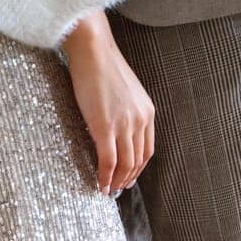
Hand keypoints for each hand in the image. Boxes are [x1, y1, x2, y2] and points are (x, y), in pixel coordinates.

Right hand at [63, 11, 154, 194]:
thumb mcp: (124, 91)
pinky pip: (108, 161)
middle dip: (128, 178)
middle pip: (137, 160)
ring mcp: (123, 125)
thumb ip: (125, 111)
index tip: (129, 176)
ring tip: (108, 190)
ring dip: (117, 181)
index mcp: (147, 112)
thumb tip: (115, 128)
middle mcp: (140, 120)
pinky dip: (105, 176)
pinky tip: (100, 184)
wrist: (93, 50)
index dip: (138, 167)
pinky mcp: (105, 127)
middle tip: (118, 189)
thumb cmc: (102, 66)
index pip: (147, 149)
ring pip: (125, 164)